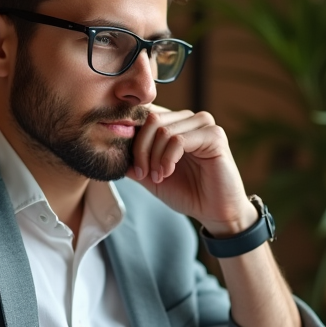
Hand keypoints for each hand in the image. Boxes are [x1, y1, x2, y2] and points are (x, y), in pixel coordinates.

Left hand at [128, 107, 255, 233]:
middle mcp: (190, 119)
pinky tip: (167, 173)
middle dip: (141, 149)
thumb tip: (111, 149)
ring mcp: (204, 124)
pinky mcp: (214, 135)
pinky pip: (179, 140)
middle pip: (152, 119)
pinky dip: (167, 159)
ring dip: (154, 157)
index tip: (132, 165)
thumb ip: (134, 161)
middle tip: (143, 173)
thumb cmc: (187, 192)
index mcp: (175, 123)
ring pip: (164, 130)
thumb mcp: (151, 175)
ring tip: (157, 177)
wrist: (214, 212)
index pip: (146, 114)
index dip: (132, 136)